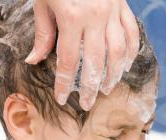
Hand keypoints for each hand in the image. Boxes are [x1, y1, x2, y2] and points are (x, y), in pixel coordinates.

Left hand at [25, 0, 139, 110]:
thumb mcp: (42, 3)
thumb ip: (43, 34)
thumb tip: (34, 60)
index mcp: (71, 17)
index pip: (67, 60)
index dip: (63, 82)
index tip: (62, 98)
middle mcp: (95, 17)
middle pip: (94, 62)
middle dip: (90, 87)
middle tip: (87, 103)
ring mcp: (112, 12)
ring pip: (117, 52)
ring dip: (112, 74)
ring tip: (106, 89)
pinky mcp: (123, 7)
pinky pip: (131, 34)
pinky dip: (130, 53)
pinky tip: (125, 66)